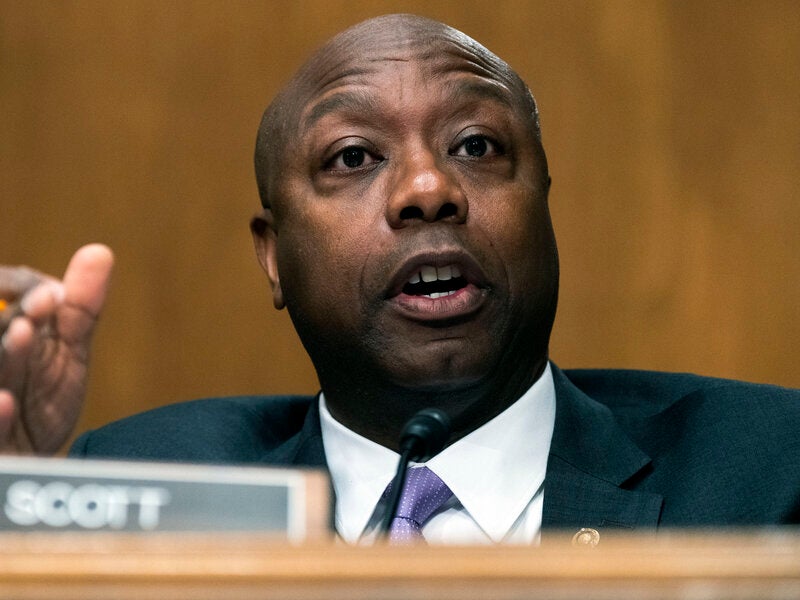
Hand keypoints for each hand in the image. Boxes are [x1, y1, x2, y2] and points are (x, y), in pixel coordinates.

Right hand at [0, 245, 113, 453]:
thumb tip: (100, 252)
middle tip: (44, 304)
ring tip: (24, 332)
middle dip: (17, 318)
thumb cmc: (39, 401)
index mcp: (4, 336)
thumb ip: (80, 309)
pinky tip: (6, 402)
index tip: (52, 292)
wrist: (28, 464)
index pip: (3, 292)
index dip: (19, 286)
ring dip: (5, 352)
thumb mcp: (66, 353)